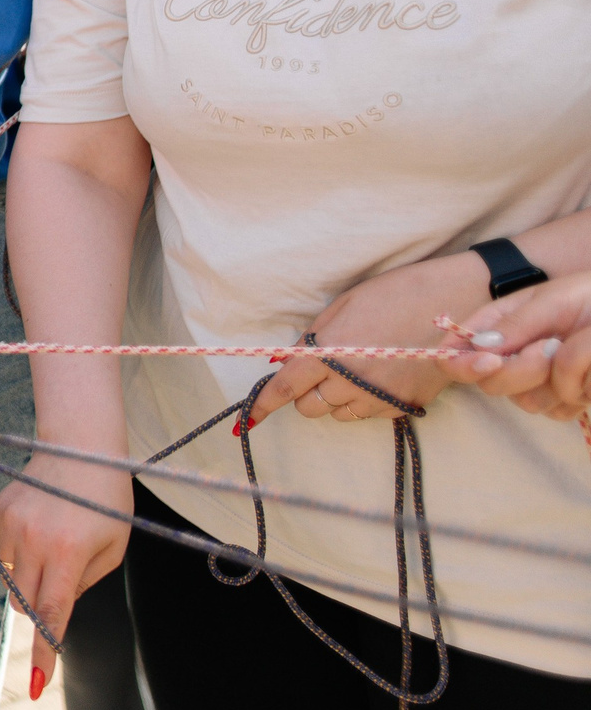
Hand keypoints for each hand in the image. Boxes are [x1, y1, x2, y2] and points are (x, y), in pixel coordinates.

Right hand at [0, 455, 132, 701]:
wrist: (80, 446)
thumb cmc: (107, 502)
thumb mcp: (112, 549)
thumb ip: (83, 584)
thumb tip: (53, 607)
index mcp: (67, 552)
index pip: (51, 613)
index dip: (45, 650)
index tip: (37, 682)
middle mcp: (33, 539)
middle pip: (26, 601)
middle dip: (41, 608)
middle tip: (62, 585)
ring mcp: (10, 523)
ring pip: (12, 578)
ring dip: (31, 579)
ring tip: (56, 545)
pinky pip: (4, 551)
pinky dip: (21, 552)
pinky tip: (41, 525)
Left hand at [245, 251, 487, 427]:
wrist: (460, 303)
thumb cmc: (398, 293)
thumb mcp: (346, 304)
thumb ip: (315, 336)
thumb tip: (288, 360)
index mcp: (330, 352)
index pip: (286, 386)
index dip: (265, 403)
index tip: (250, 416)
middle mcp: (352, 381)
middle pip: (310, 407)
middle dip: (306, 393)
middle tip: (318, 370)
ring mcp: (381, 397)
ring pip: (338, 414)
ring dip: (335, 398)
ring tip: (354, 369)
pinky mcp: (406, 405)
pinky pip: (369, 414)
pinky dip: (364, 402)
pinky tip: (378, 376)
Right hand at [440, 270, 590, 417]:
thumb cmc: (589, 298)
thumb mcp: (554, 301)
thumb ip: (517, 324)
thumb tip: (479, 347)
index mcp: (496, 326)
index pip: (454, 353)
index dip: (461, 363)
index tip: (490, 362)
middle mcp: (509, 357)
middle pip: (489, 384)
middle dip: (521, 371)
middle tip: (551, 348)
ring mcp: (536, 382)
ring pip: (527, 402)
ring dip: (555, 381)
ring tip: (576, 349)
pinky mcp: (563, 400)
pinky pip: (558, 411)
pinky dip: (576, 393)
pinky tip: (588, 372)